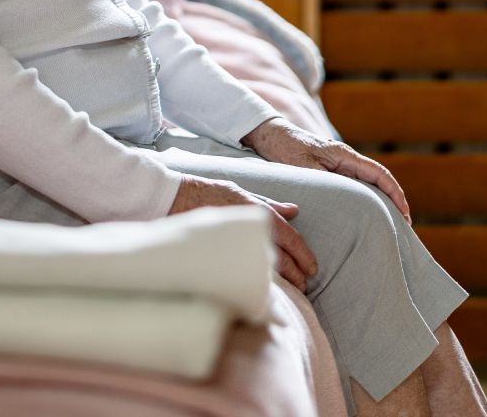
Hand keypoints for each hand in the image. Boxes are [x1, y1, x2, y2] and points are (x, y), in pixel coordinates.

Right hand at [167, 175, 317, 290]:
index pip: (291, 238)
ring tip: (292, 293)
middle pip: (283, 258)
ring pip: (267, 269)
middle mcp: (251, 229)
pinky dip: (260, 282)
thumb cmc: (209, 192)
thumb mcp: (242, 192)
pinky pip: (246, 272)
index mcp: (259, 213)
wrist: (174, 198)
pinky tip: (265, 290)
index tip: (312, 269)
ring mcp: (236, 244)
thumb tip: (295, 210)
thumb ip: (270, 205)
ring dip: (283, 283)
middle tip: (305, 286)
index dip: (304, 255)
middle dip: (297, 274)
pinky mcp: (222, 257)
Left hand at [241, 118, 411, 222]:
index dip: (395, 194)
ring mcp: (339, 163)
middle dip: (394, 200)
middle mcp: (346, 158)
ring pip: (368, 182)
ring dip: (381, 200)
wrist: (268, 133)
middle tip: (404, 225)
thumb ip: (322, 180)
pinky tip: (365, 212)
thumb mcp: (302, 166)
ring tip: (390, 222)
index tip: (405, 214)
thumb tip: (342, 200)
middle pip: (379, 180)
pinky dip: (365, 197)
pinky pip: (355, 184)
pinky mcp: (330, 169)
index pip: (379, 174)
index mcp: (344, 155)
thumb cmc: (284, 147)